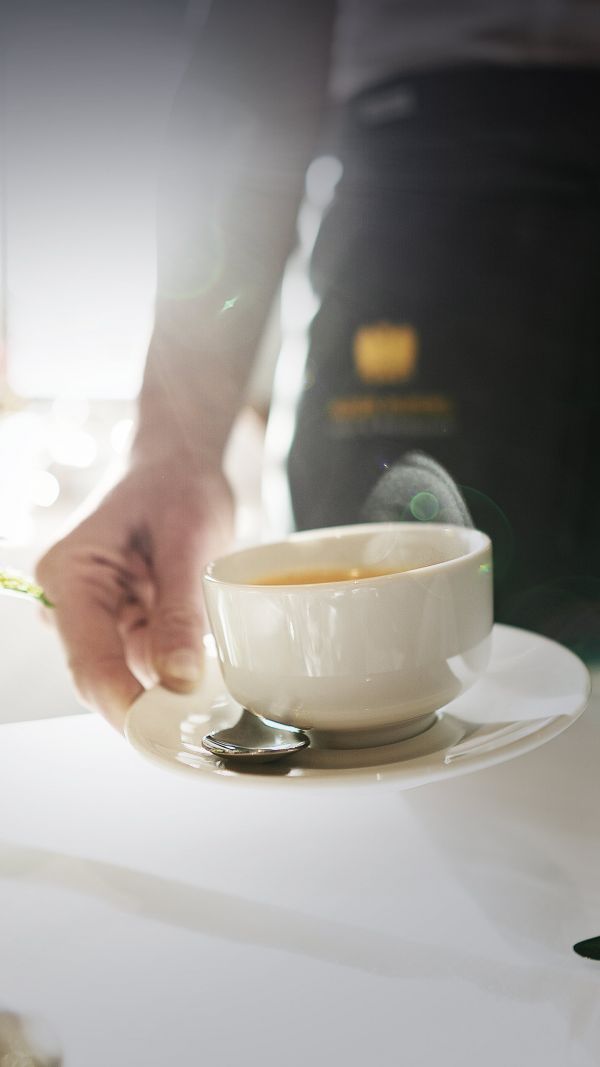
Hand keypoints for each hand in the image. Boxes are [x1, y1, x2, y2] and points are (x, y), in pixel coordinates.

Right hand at [36, 454, 233, 731]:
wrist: (179, 463)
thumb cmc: (178, 485)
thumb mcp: (187, 540)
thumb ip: (178, 610)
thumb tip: (177, 679)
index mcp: (70, 575)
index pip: (89, 661)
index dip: (127, 705)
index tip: (170, 733)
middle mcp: (68, 603)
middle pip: (103, 678)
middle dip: (151, 705)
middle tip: (208, 725)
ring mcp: (92, 618)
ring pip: (127, 676)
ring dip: (168, 688)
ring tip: (216, 688)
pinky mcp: (118, 625)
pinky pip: (145, 663)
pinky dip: (175, 671)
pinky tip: (208, 669)